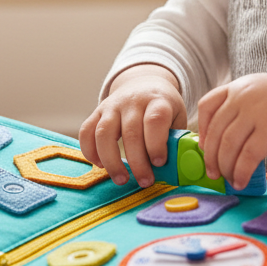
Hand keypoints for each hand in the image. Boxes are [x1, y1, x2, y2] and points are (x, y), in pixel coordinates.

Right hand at [79, 64, 187, 187]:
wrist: (144, 84)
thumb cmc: (163, 108)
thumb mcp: (177, 117)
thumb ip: (176, 139)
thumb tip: (180, 169)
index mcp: (158, 100)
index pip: (155, 120)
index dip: (156, 143)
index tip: (159, 163)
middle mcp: (133, 101)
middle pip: (130, 132)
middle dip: (137, 162)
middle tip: (145, 181)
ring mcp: (112, 105)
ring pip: (104, 132)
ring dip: (111, 160)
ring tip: (121, 179)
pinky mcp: (97, 111)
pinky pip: (86, 131)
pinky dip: (90, 151)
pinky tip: (100, 165)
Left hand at [196, 71, 266, 191]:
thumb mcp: (261, 92)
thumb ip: (241, 107)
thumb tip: (222, 139)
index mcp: (238, 86)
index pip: (206, 106)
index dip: (201, 129)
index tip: (204, 147)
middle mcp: (243, 96)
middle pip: (215, 132)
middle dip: (211, 157)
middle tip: (213, 173)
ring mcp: (256, 112)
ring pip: (228, 146)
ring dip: (225, 168)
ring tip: (230, 179)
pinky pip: (248, 156)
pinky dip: (241, 172)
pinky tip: (242, 180)